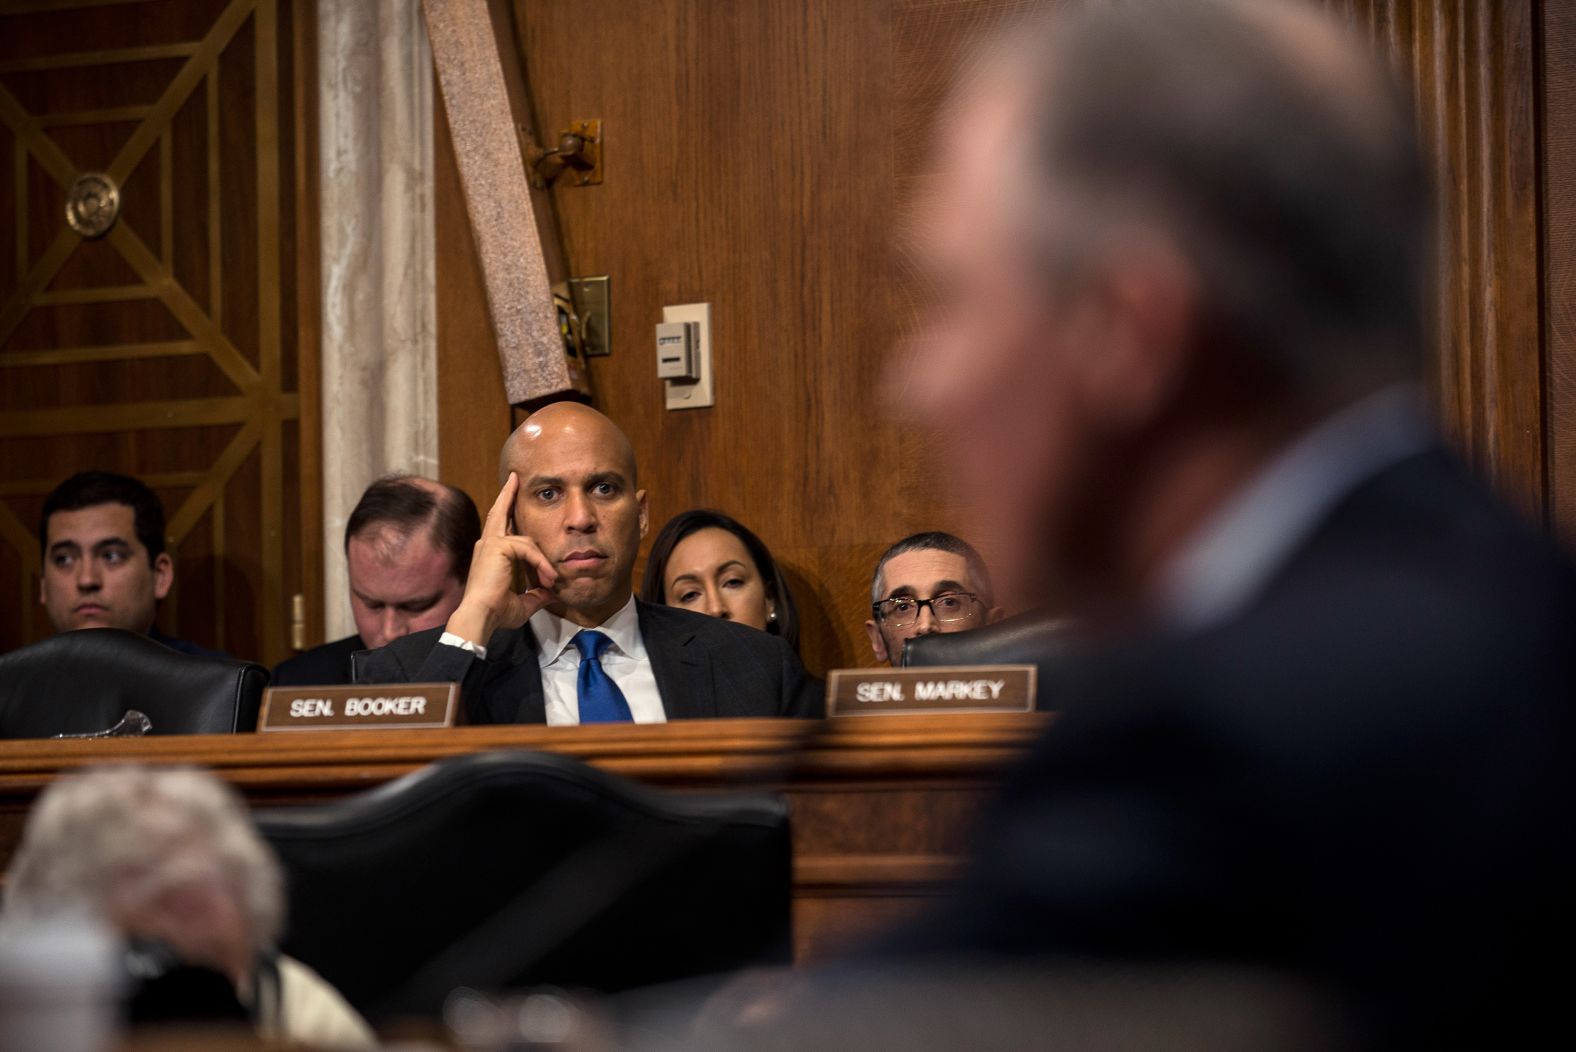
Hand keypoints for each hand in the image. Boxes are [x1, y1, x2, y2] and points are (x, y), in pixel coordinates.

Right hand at [444, 473, 556, 644]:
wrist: (481, 617)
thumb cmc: (496, 613)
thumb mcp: (522, 604)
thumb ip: (536, 596)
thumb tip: (551, 594)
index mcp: (490, 555)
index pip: (501, 528)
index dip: (509, 517)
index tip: (513, 502)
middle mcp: (487, 545)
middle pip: (499, 513)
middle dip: (508, 495)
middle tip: (514, 478)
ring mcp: (490, 543)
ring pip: (525, 538)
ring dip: (542, 560)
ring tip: (552, 580)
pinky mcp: (497, 546)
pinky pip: (528, 548)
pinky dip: (540, 563)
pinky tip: (548, 578)